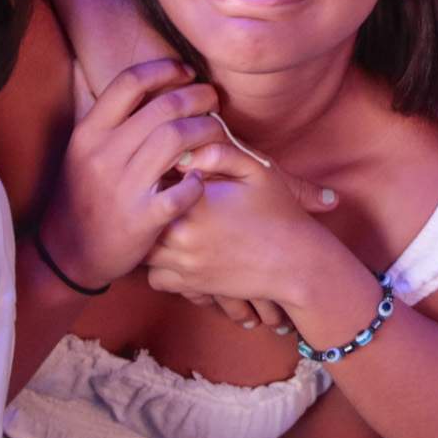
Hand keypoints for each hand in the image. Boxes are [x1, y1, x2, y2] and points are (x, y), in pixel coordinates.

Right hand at [38, 60, 226, 292]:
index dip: (164, 70)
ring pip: (177, 139)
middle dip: (198, 97)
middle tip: (213, 99)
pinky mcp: (141, 220)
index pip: (130, 82)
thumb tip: (151, 84)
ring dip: (206, 130)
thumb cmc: (83, 195)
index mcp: (89, 133)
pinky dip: (198, 181)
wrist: (66, 253)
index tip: (186, 72)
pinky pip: (181, 192)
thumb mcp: (83, 151)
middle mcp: (104, 155)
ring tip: (217, 131)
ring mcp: (122, 188)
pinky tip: (202, 178)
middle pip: (163, 107)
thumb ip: (112, 121)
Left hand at [145, 143, 346, 330]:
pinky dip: (160, 267)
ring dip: (150, 238)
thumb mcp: (257, 171)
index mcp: (194, 203)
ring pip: (143, 250)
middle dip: (149, 207)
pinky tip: (176, 253)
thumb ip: (219, 152)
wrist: (295, 262)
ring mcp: (184, 264)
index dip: (156, 176)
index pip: (153, 184)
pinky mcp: (190, 286)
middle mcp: (182, 235)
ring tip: (166, 226)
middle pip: (142, 218)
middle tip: (160, 199)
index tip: (167, 173)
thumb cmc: (278, 212)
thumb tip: (184, 152)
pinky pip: (155, 278)